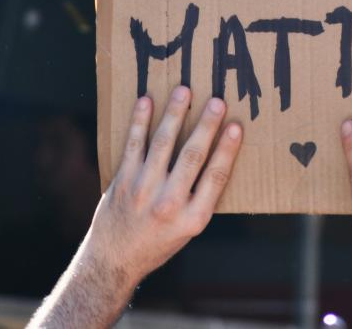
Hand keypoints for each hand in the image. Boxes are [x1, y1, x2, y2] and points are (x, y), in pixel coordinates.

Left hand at [28, 87, 242, 328]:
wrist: (114, 260)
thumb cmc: (158, 241)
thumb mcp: (189, 229)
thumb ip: (202, 197)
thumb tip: (217, 154)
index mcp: (193, 218)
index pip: (215, 177)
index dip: (227, 149)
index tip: (237, 126)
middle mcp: (169, 204)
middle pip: (192, 156)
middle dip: (206, 125)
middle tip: (216, 101)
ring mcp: (143, 190)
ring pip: (163, 144)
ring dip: (174, 114)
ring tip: (183, 91)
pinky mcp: (122, 181)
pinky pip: (134, 144)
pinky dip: (140, 121)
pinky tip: (146, 102)